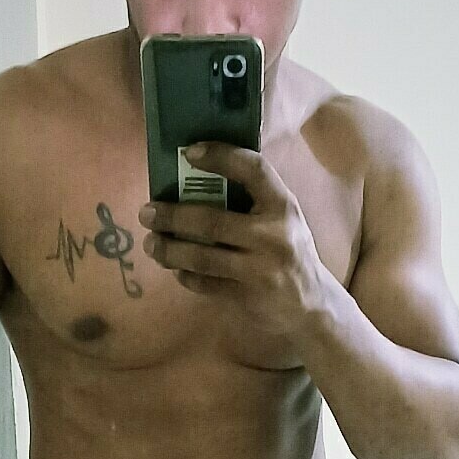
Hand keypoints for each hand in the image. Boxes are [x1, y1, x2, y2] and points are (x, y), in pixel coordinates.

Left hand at [137, 142, 329, 344]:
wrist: (311, 306)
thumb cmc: (290, 252)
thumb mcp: (284, 219)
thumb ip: (253, 199)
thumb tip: (197, 177)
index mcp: (283, 207)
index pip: (253, 170)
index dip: (221, 156)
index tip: (189, 152)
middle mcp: (272, 236)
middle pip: (212, 221)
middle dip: (172, 216)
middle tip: (147, 212)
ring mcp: (259, 270)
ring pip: (202, 257)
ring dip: (169, 249)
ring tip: (151, 244)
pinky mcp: (246, 297)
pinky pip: (205, 283)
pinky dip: (185, 275)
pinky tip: (175, 268)